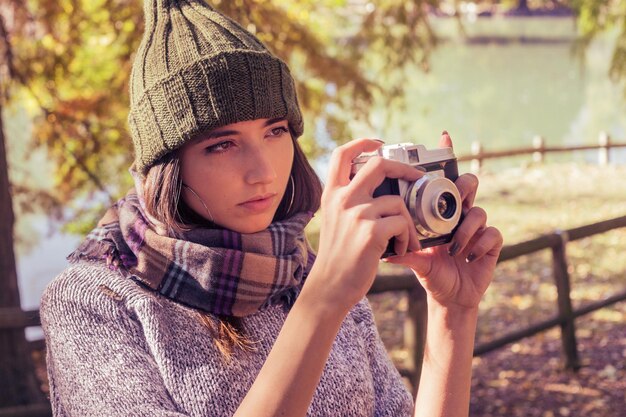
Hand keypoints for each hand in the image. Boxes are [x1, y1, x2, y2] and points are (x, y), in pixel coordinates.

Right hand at [309, 138, 423, 311]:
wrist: (330, 287)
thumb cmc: (338, 257)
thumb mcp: (335, 221)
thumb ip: (349, 202)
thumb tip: (378, 189)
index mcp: (332, 194)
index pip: (342, 154)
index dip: (363, 142)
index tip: (379, 144)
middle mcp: (342, 200)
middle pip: (378, 165)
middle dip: (404, 168)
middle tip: (416, 177)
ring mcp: (357, 215)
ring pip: (398, 202)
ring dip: (409, 221)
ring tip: (407, 239)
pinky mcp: (371, 232)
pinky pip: (402, 224)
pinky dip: (408, 237)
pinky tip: (403, 249)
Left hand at [386, 132, 502, 310]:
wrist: (450, 298)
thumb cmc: (431, 272)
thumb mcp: (414, 260)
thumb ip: (403, 252)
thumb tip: (384, 249)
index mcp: (439, 212)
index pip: (444, 179)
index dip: (447, 157)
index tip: (443, 136)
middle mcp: (459, 214)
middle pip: (469, 184)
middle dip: (463, 187)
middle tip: (455, 200)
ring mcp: (477, 227)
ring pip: (479, 210)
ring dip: (465, 229)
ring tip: (452, 248)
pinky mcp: (491, 243)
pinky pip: (492, 234)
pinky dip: (478, 244)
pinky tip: (466, 257)